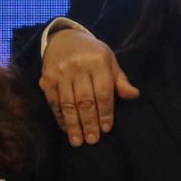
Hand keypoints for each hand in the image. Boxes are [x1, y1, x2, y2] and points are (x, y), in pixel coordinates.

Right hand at [40, 25, 139, 145]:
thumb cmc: (93, 54)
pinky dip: (60, 117)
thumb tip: (134, 95)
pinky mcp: (46, 79)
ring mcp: (60, 73)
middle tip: (93, 140)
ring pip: (68, 104)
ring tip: (78, 141)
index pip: (103, 92)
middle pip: (85, 100)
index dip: (105, 112)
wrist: (64, 39)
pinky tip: (66, 129)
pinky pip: (54, 102)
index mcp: (97, 62)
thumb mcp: (110, 62)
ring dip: (73, 125)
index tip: (107, 129)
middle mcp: (77, 67)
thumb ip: (120, 80)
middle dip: (89, 123)